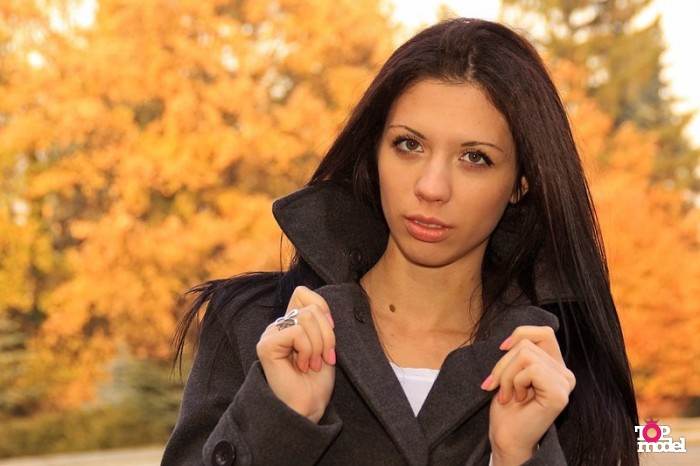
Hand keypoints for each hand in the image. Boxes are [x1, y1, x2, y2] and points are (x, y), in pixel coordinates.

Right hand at [256, 286, 335, 422]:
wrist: (308, 406)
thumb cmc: (317, 380)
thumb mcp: (325, 343)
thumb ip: (320, 320)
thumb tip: (319, 305)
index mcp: (291, 323)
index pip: (303, 293)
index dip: (322, 307)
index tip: (330, 333)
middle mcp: (279, 326)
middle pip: (311, 308)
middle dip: (327, 334)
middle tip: (324, 358)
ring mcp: (271, 334)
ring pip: (306, 319)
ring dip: (319, 345)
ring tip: (312, 364)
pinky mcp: (266, 345)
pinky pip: (296, 333)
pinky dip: (307, 350)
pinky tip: (302, 366)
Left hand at [481, 326, 574, 465]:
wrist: (507, 437)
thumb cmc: (507, 408)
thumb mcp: (511, 371)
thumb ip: (519, 352)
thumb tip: (511, 337)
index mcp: (555, 366)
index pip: (544, 332)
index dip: (519, 334)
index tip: (501, 349)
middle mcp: (565, 373)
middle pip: (527, 343)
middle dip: (503, 363)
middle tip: (496, 385)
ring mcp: (565, 383)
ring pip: (526, 354)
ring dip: (506, 374)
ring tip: (507, 394)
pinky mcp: (559, 393)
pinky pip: (532, 369)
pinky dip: (515, 382)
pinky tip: (517, 399)